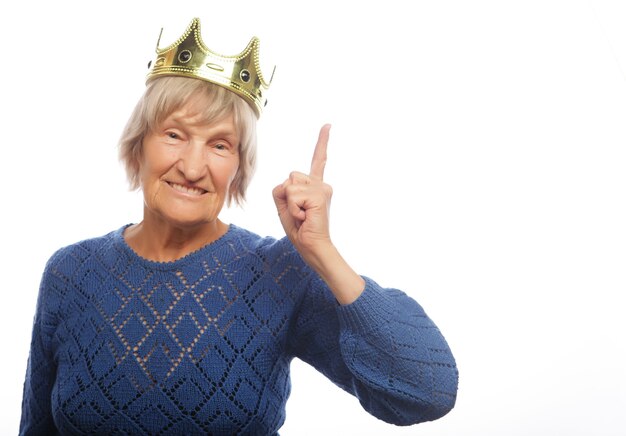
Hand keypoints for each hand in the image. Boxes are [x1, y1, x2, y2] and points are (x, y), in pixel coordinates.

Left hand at [272, 124, 332, 262]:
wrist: (313, 248)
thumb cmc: (300, 230)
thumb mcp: (284, 207)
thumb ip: (281, 190)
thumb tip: (287, 183)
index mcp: (315, 186)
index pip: (318, 160)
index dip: (322, 142)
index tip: (328, 125)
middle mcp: (322, 185)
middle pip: (290, 176)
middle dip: (286, 195)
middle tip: (299, 213)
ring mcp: (323, 189)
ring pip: (289, 186)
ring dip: (290, 204)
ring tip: (302, 216)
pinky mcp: (320, 196)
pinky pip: (292, 195)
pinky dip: (293, 209)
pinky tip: (305, 218)